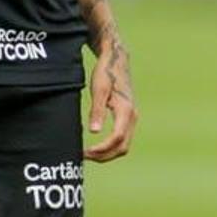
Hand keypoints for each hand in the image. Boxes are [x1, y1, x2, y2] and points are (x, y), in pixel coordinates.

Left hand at [84, 37, 136, 161]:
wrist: (117, 60)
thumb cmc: (106, 73)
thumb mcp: (99, 89)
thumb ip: (97, 111)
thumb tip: (93, 131)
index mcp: (126, 110)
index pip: (117, 138)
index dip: (102, 149)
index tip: (85, 152)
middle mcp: (132, 116)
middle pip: (123, 147)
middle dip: (104, 156)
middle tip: (84, 156)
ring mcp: (132, 118)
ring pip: (124, 145)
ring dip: (107, 153)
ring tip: (89, 153)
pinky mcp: (128, 117)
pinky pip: (122, 138)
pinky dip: (110, 146)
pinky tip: (96, 145)